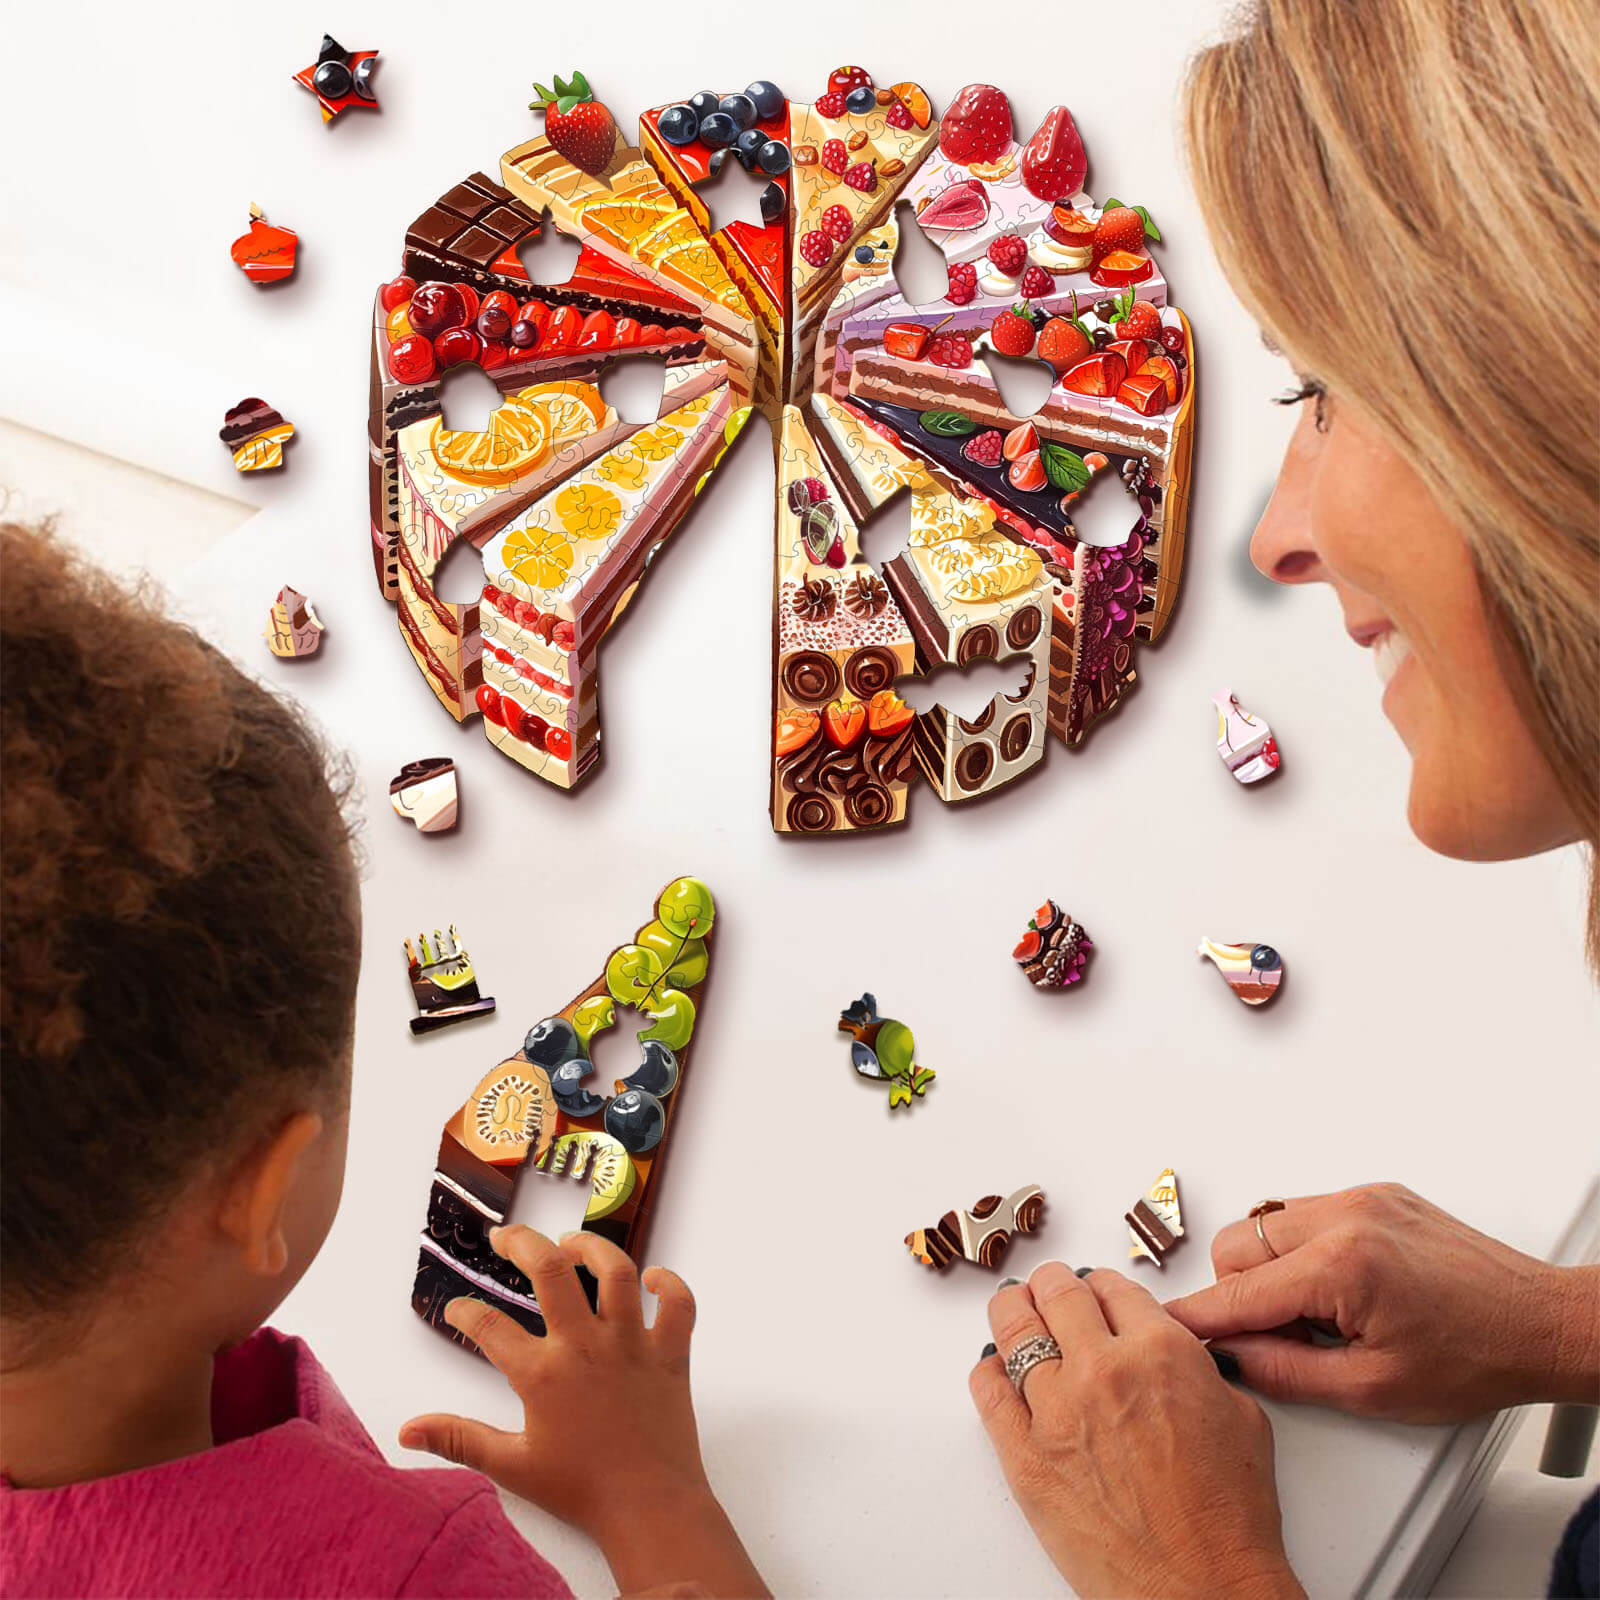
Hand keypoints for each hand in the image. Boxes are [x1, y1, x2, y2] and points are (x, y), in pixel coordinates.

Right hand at [400, 1227, 767, 1598]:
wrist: (649, 1508)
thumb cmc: (581, 1489)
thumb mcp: (511, 1466)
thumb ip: (459, 1440)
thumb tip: (407, 1430)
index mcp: (543, 1374)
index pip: (490, 1328)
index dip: (466, 1312)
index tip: (457, 1307)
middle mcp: (586, 1346)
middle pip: (551, 1271)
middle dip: (523, 1243)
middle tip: (506, 1238)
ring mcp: (632, 1345)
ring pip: (617, 1273)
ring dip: (593, 1248)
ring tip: (571, 1242)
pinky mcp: (670, 1353)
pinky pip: (679, 1304)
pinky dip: (671, 1284)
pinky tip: (653, 1277)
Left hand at [970, 1264, 1302, 1599]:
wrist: (1203, 1591)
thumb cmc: (1229, 1519)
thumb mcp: (1241, 1417)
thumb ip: (1197, 1366)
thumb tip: (1171, 1350)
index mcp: (1161, 1351)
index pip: (1113, 1287)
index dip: (1103, 1286)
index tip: (1096, 1290)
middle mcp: (1104, 1369)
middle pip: (1059, 1294)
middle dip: (1054, 1285)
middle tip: (1050, 1288)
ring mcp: (1057, 1411)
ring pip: (1015, 1330)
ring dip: (1014, 1312)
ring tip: (1014, 1308)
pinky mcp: (1024, 1456)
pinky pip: (989, 1393)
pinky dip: (988, 1372)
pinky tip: (993, 1367)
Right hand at [1166, 1183, 1599, 1422]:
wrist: (1541, 1324)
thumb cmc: (1477, 1357)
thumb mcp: (1372, 1389)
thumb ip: (1285, 1372)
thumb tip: (1230, 1357)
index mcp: (1341, 1266)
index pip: (1238, 1293)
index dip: (1199, 1318)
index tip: (1168, 1328)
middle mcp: (1344, 1216)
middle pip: (1236, 1245)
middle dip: (1241, 1293)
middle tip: (1283, 1336)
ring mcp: (1360, 1197)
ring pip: (1265, 1223)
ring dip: (1270, 1268)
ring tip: (1320, 1313)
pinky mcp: (1376, 1192)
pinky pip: (1304, 1213)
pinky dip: (1303, 1249)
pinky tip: (1341, 1287)